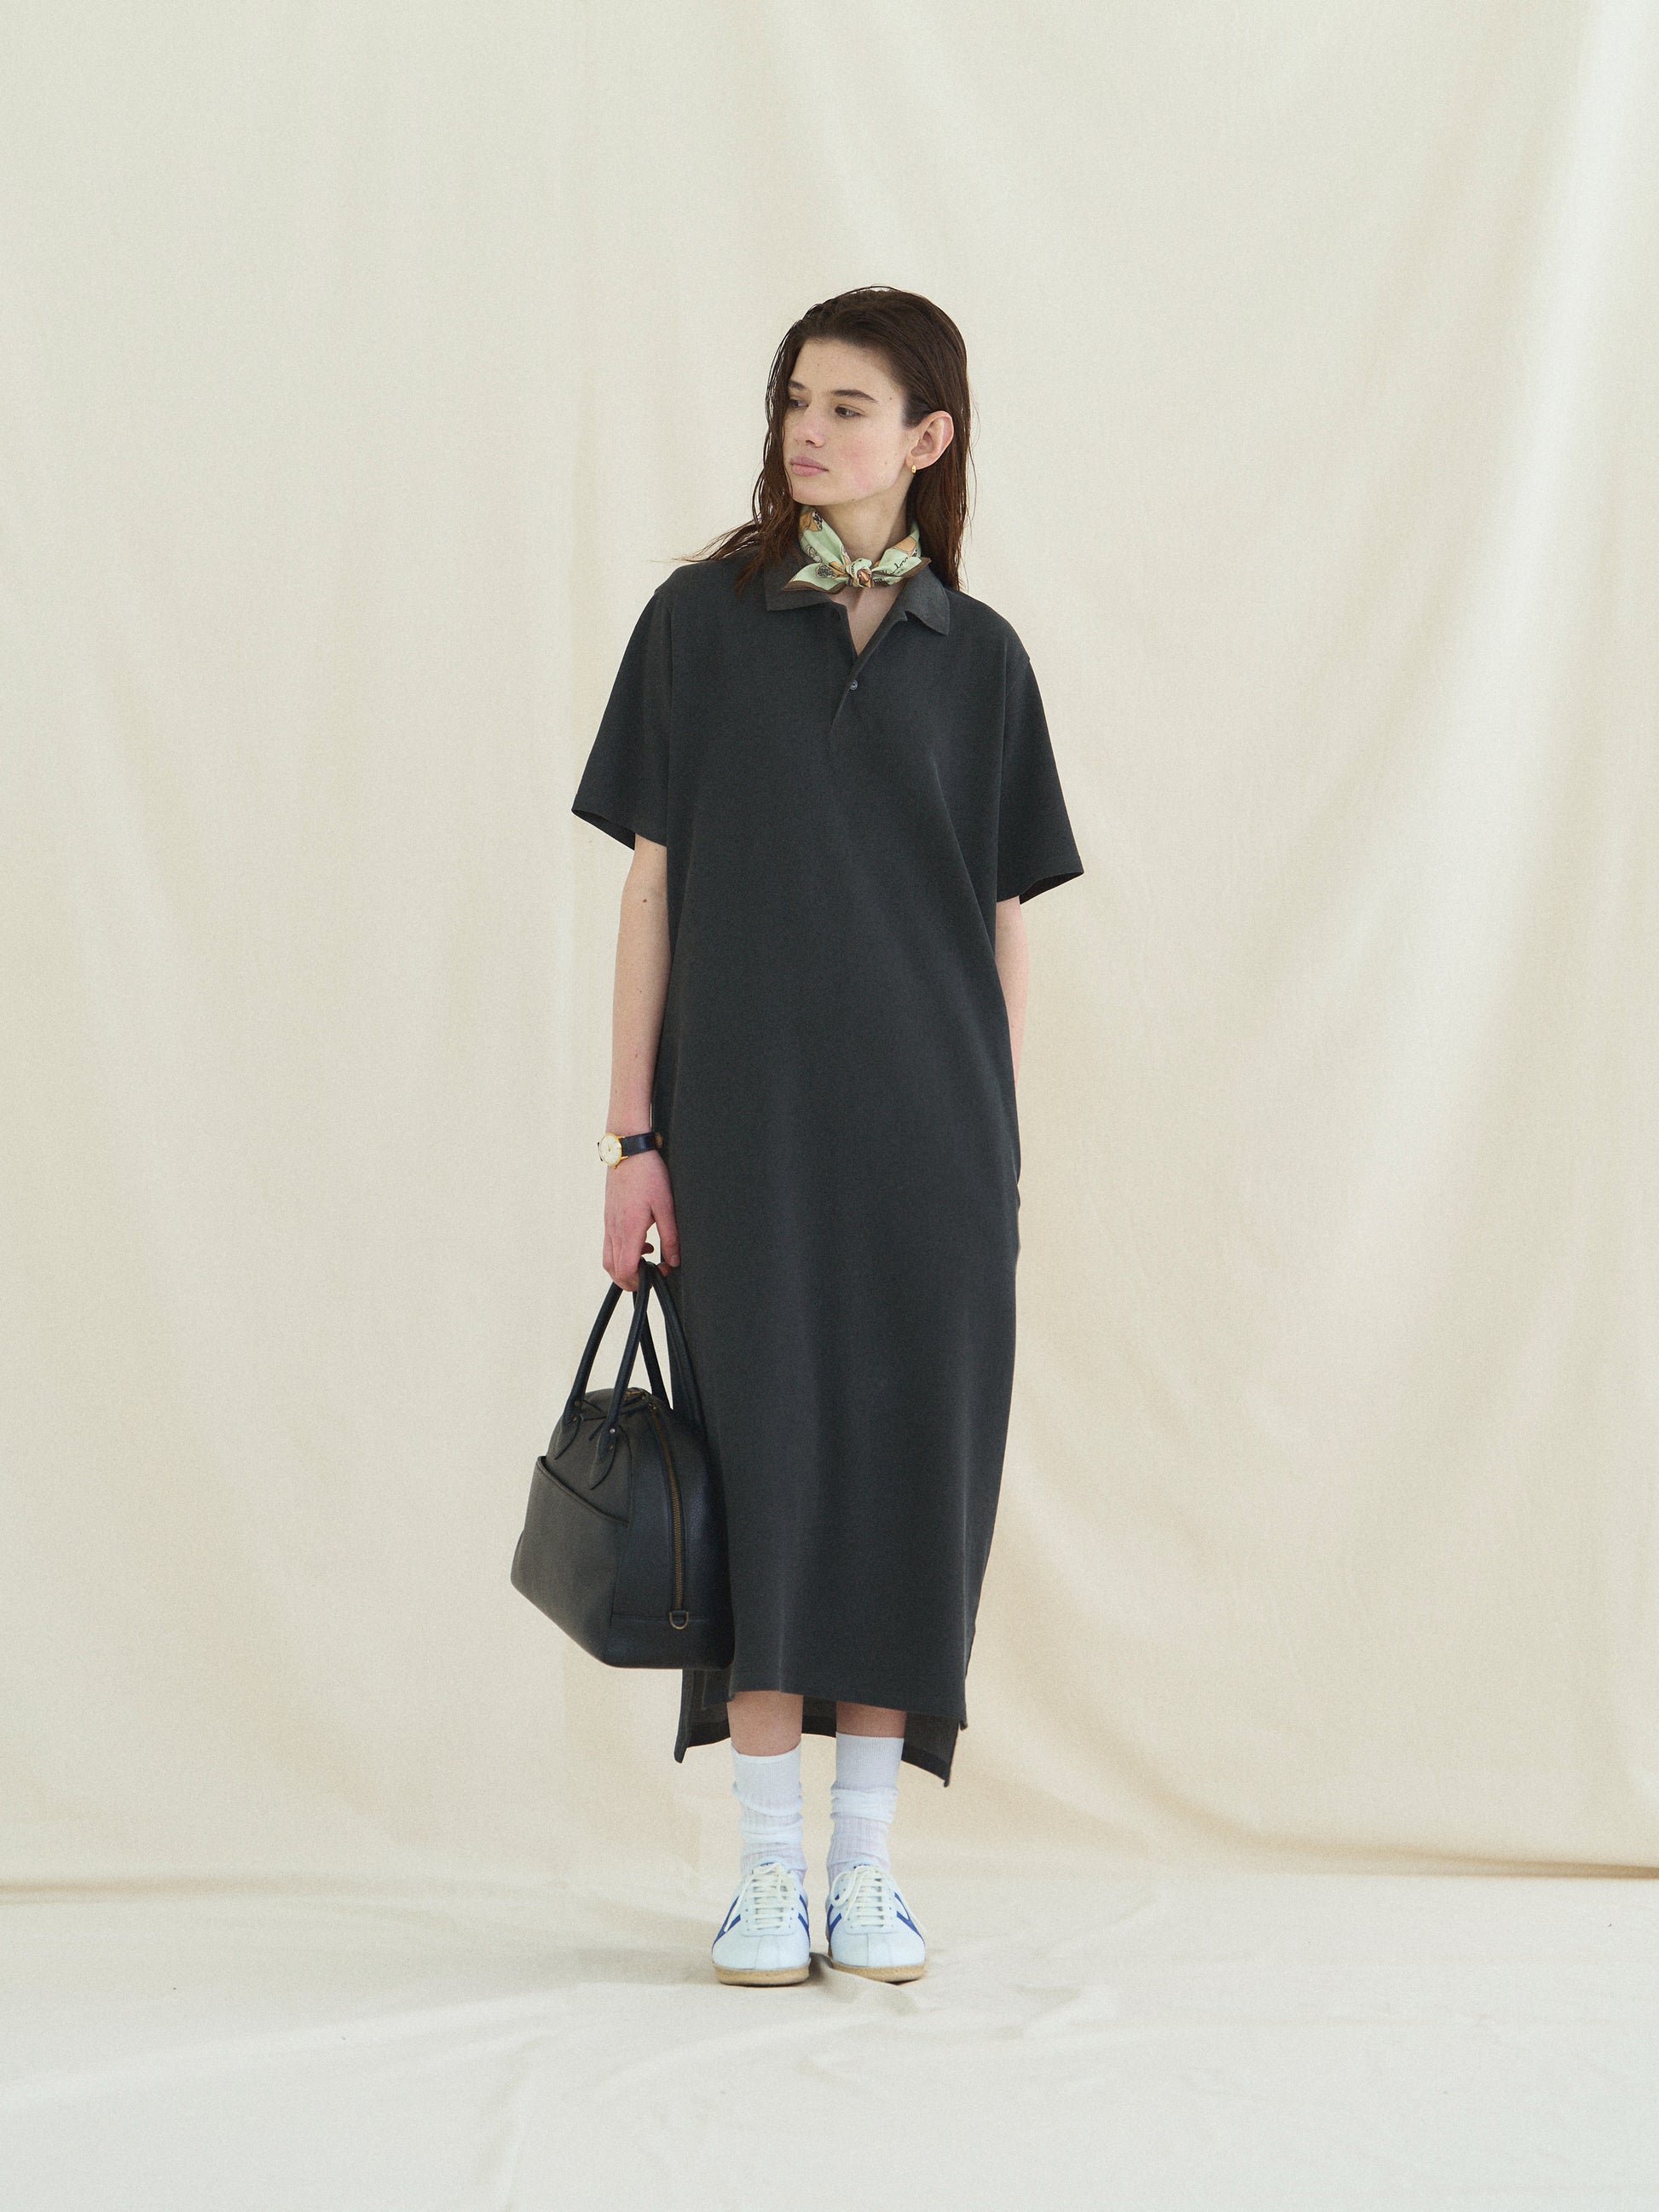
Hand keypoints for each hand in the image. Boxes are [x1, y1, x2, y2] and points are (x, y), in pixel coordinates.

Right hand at [603, 1149, 679, 1291]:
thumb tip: (673, 1261)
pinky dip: (622, 1253)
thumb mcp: (666, 1206)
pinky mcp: (608, 1216)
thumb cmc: (648, 1174)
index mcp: (629, 1229)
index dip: (640, 1281)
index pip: (625, 1270)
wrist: (628, 1151)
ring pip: (608, 1259)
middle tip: (651, 1275)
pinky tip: (642, 1243)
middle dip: (631, 1281)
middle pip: (613, 1270)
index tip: (657, 1275)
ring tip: (647, 1260)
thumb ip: (670, 1236)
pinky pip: (609, 1244)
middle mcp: (614, 1229)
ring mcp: (608, 1223)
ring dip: (624, 1268)